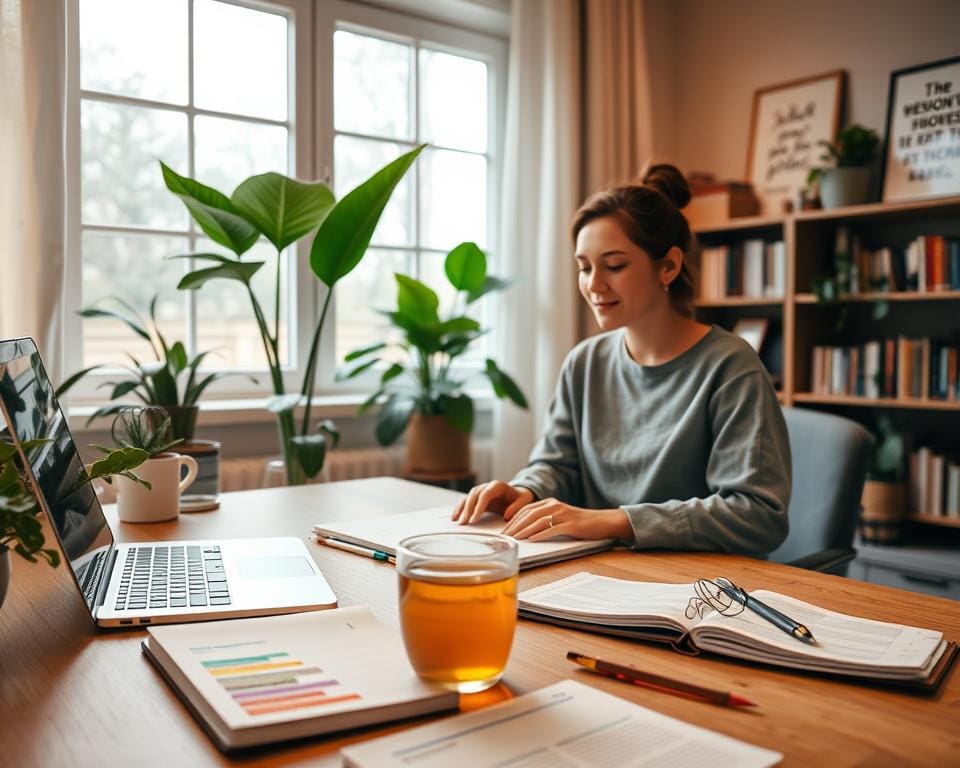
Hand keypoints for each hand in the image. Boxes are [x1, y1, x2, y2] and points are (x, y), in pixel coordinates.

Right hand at [452, 481, 534, 524]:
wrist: (518, 494)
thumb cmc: (521, 498)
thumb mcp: (524, 501)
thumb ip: (517, 507)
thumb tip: (507, 515)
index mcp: (498, 486)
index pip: (485, 495)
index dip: (478, 507)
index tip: (474, 519)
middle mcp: (487, 486)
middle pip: (474, 495)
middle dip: (468, 509)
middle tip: (464, 523)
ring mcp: (481, 490)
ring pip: (468, 497)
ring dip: (462, 509)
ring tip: (457, 521)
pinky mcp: (478, 497)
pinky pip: (466, 501)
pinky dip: (460, 508)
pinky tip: (455, 517)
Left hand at [500, 497, 631, 541]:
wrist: (602, 522)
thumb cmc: (579, 523)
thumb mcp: (559, 518)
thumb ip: (544, 520)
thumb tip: (525, 531)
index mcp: (549, 502)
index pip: (525, 510)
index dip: (513, 520)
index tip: (504, 530)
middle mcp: (554, 505)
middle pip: (529, 515)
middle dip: (515, 526)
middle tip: (504, 537)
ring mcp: (563, 514)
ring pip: (538, 521)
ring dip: (524, 530)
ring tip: (514, 539)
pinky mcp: (571, 525)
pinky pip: (553, 529)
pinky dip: (541, 534)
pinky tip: (532, 539)